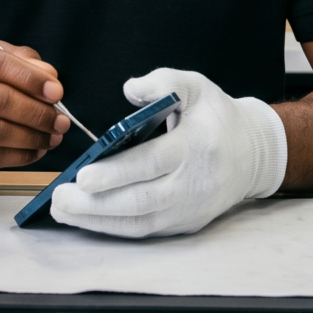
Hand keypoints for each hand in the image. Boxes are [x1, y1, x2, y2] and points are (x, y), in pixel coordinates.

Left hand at [50, 68, 286, 237]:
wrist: (252, 153)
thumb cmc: (216, 116)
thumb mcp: (196, 86)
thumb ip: (163, 81)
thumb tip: (131, 89)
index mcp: (196, 145)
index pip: (152, 163)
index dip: (116, 173)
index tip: (84, 176)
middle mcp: (194, 183)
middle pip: (141, 200)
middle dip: (97, 203)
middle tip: (60, 197)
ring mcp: (190, 209)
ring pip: (140, 222)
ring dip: (98, 220)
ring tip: (63, 210)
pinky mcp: (186, 224)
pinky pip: (146, 231)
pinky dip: (114, 228)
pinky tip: (88, 218)